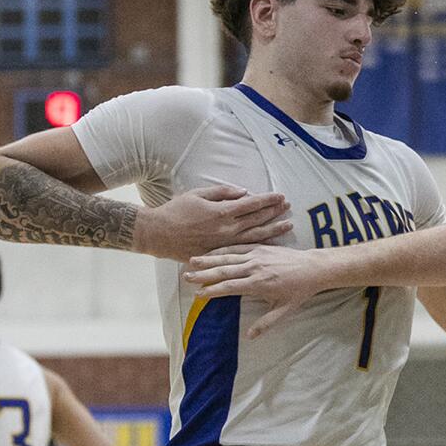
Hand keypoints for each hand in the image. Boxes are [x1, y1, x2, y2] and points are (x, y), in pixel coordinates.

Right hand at [134, 185, 292, 261]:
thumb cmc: (175, 211)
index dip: (268, 200)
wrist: (158, 234)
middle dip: (275, 212)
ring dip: (273, 230)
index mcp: (222, 212)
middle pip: (258, 220)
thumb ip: (222, 192)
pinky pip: (244, 250)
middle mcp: (228, 229)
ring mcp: (225, 243)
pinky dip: (259, 246)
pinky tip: (271, 244)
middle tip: (288, 206)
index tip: (280, 196)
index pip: (252, 204)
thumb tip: (244, 192)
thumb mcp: (197, 194)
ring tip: (288, 225)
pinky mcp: (220, 253)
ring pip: (256, 236)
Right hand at [185, 244, 324, 337]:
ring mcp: (257, 255)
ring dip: (209, 259)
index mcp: (259, 283)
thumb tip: (250, 337)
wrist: (314, 267)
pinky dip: (222, 249)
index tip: (198, 295)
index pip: (230, 288)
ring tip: (191, 261)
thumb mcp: (285, 309)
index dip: (212, 291)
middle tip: (186, 277)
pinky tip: (211, 251)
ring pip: (228, 256)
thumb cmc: (300, 290)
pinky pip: (237, 247)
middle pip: (224, 271)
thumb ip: (266, 323)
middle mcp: (255, 267)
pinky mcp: (260, 247)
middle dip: (204, 274)